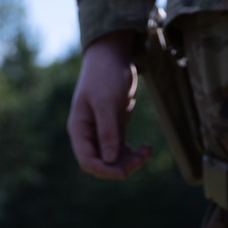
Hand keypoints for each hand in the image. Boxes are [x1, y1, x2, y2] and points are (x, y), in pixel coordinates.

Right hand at [68, 32, 152, 179]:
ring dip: (131, 161)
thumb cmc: (104, 75)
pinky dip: (135, 153)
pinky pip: (123, 150)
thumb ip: (107, 131)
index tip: (124, 172)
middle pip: (103, 164)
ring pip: (115, 160)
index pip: (88, 161)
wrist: (111, 56)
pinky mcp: (115, 129)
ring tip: (147, 151)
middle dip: (121, 166)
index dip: (104, 171)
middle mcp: (89, 135)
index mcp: (80, 130)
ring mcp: (102, 133)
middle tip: (142, 158)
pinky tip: (148, 148)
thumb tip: (109, 161)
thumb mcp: (106, 102)